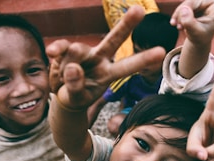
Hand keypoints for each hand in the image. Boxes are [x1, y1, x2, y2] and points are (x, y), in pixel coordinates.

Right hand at [46, 5, 165, 109]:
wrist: (63, 95)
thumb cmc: (76, 96)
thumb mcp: (77, 98)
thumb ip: (76, 86)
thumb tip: (73, 66)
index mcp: (109, 73)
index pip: (127, 66)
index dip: (143, 59)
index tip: (161, 51)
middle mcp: (100, 59)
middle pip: (113, 40)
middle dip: (125, 26)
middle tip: (139, 10)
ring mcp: (84, 53)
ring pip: (79, 49)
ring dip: (72, 59)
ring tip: (67, 71)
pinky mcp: (67, 50)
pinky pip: (62, 47)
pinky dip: (57, 49)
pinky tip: (52, 53)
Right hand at [170, 0, 213, 43]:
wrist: (197, 39)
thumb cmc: (200, 38)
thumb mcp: (196, 34)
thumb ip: (190, 23)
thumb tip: (183, 9)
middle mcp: (213, 2)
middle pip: (195, 0)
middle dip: (184, 11)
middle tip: (178, 26)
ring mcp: (203, 2)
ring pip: (188, 2)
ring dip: (179, 14)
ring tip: (178, 27)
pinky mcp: (195, 3)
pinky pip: (184, 5)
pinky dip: (178, 14)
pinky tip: (176, 24)